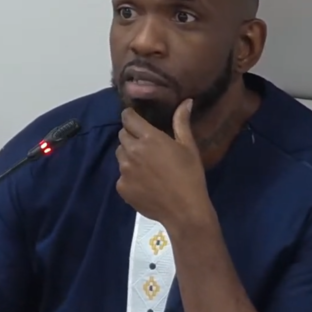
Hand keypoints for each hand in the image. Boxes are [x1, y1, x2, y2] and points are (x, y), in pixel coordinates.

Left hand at [115, 99, 211, 227]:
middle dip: (131, 136)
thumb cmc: (190, 175)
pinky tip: (145, 183)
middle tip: (146, 145)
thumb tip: (186, 101)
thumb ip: (181, 122)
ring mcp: (124, 170)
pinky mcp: (121, 187)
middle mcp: (132, 151)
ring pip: (120, 155)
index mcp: (149, 138)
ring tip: (146, 165)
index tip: (136, 120)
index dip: (130, 117)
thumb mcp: (188, 147)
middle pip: (122, 135)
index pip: (127, 118)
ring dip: (129, 155)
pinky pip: (122, 175)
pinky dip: (130, 176)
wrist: (184, 210)